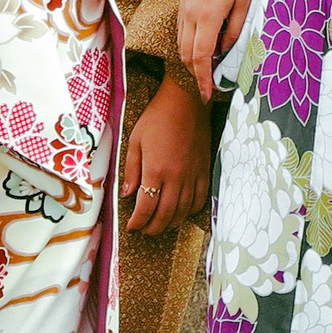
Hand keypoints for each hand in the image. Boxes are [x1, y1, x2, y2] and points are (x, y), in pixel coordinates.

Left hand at [122, 77, 213, 233]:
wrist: (186, 101)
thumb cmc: (157, 117)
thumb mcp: (136, 140)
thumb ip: (132, 170)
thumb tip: (127, 194)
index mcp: (156, 170)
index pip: (146, 207)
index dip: (137, 222)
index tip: (131, 226)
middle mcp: (176, 177)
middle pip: (165, 215)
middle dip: (152, 228)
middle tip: (144, 231)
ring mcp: (192, 176)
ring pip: (183, 211)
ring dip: (170, 224)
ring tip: (160, 226)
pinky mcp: (204, 171)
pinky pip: (200, 200)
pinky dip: (190, 211)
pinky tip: (182, 212)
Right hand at [177, 0, 256, 101]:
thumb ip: (236, 28)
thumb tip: (226, 50)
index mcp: (207, 16)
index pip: (202, 57)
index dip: (204, 78)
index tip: (207, 93)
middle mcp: (190, 14)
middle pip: (186, 54)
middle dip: (195, 74)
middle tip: (206, 87)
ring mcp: (183, 6)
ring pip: (180, 43)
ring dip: (190, 60)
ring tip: (205, 70)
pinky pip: (180, 29)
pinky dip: (187, 44)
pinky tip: (200, 45)